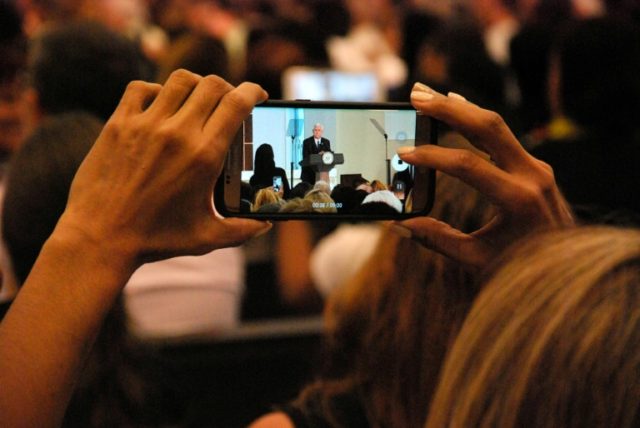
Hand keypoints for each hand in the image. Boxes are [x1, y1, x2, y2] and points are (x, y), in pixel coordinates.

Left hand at [57, 70, 271, 266]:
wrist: (100, 238)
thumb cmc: (155, 239)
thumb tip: (265, 225)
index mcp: (205, 156)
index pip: (237, 103)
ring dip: (195, 85)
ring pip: (180, 81)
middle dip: (228, 88)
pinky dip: (156, 90)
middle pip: (212, 85)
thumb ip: (241, 230)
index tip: (258, 94)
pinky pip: (141, 88)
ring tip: (197, 99)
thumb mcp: (206, 237)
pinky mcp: (119, 124)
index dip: (253, 91)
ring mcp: (146, 125)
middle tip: (229, 100)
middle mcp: (178, 134)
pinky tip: (160, 105)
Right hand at [395, 83, 573, 269]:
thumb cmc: (522, 267)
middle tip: (416, 96)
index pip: (468, 165)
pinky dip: (475, 120)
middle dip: (448, 109)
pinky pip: (503, 135)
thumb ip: (437, 239)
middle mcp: (532, 175)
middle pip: (488, 127)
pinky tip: (456, 107)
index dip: (432, 156)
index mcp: (519, 199)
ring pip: (496, 124)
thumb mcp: (477, 259)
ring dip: (460, 107)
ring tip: (426, 95)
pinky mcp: (533, 167)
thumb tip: (399, 226)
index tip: (404, 153)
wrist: (569, 268)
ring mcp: (536, 167)